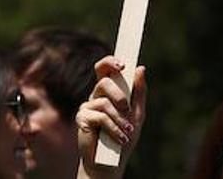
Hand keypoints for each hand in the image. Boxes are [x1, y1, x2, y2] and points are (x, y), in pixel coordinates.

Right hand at [76, 56, 145, 176]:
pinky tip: (120, 137)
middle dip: (119, 95)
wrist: (110, 161)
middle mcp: (96, 96)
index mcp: (108, 91)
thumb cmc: (124, 136)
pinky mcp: (82, 119)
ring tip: (128, 131)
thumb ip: (139, 91)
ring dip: (120, 118)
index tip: (122, 65)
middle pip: (104, 82)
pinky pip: (100, 117)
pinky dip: (114, 128)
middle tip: (127, 108)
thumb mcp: (137, 113)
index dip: (110, 62)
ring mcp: (87, 107)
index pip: (105, 69)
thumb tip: (140, 68)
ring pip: (104, 102)